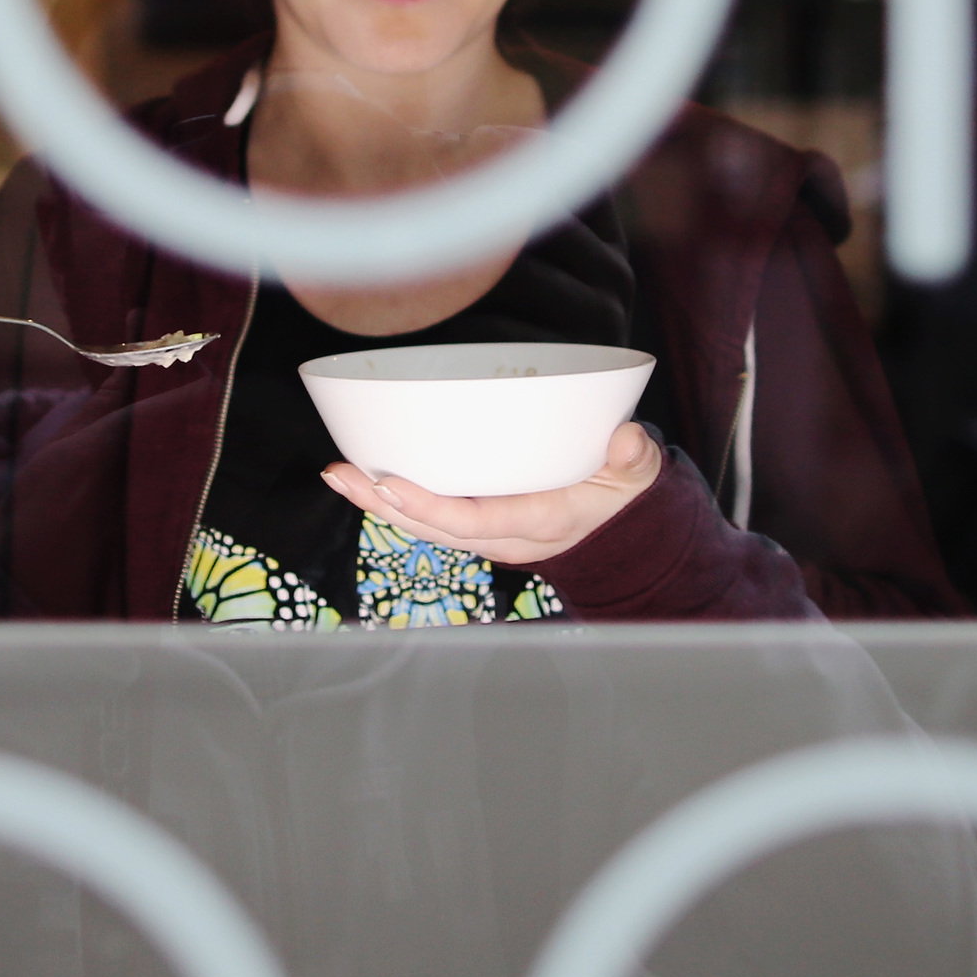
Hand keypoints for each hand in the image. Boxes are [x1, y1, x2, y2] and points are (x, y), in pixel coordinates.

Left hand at [321, 422, 661, 568]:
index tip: (390, 484)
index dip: (430, 507)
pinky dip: (397, 504)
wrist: (624, 535)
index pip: (477, 521)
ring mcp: (492, 537)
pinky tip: (366, 482)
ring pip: (426, 529)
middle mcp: (509, 537)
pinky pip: (434, 523)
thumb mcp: (638, 476)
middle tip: (341, 474)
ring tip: (338, 476)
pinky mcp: (482, 530)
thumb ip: (634, 458)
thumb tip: (628, 439)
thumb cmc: (624, 494)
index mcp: (543, 521)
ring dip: (378, 504)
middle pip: (435, 529)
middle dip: (384, 504)